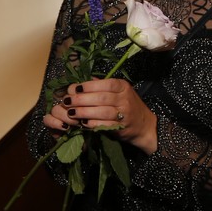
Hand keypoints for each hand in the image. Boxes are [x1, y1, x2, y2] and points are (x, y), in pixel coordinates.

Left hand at [43, 78, 157, 153]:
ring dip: (84, 112)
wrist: (145, 126)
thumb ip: (101, 86)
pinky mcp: (122, 127)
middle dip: (81, 99)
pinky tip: (83, 123)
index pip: (105, 83)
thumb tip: (80, 83)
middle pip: (101, 97)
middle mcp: (125, 98)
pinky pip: (105, 124)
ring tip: (71, 112)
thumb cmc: (127, 106)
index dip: (88, 86)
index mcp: (123, 86)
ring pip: (102, 111)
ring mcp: (125, 114)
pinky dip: (92, 124)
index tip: (74, 88)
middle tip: (67, 101)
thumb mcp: (118, 92)